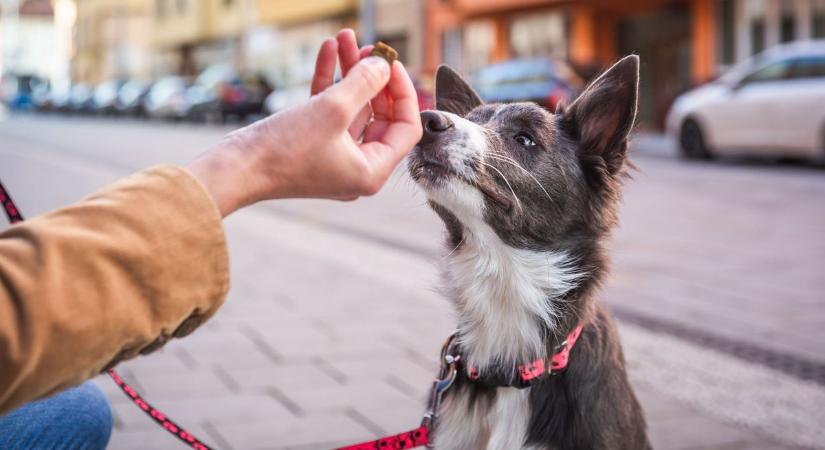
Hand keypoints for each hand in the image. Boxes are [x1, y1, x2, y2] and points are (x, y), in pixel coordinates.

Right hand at [187, 29, 422, 216]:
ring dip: (350, 73)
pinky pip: (329, 110)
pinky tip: (327, 51)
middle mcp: (357, 168)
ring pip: (352, 108)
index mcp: (371, 171)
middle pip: (380, 116)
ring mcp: (334, 157)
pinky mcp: (313, 145)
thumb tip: (384, 65)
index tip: (392, 64)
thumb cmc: (284, 152)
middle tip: (370, 48)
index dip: (403, 93)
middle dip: (374, 77)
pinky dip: (329, 82)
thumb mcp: (332, 110)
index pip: (406, 129)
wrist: (235, 169)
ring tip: (345, 39)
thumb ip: (364, 83)